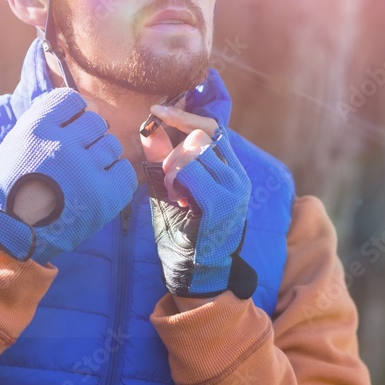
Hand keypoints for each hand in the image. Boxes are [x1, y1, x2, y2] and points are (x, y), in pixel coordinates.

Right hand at [0, 88, 136, 264]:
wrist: (13, 234)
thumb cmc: (15, 186)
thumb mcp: (16, 144)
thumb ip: (44, 120)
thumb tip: (81, 103)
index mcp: (36, 129)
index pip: (71, 99)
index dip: (74, 113)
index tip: (69, 129)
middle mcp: (62, 146)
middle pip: (96, 122)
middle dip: (88, 138)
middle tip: (73, 161)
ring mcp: (86, 170)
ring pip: (112, 145)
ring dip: (101, 159)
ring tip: (82, 177)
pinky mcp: (105, 195)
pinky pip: (125, 171)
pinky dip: (115, 178)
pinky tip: (97, 189)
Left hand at [141, 104, 255, 298]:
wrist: (196, 274)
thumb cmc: (182, 233)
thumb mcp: (169, 190)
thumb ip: (161, 158)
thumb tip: (147, 128)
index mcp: (230, 170)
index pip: (211, 127)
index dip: (184, 116)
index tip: (156, 110)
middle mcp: (238, 176)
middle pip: (200, 137)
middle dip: (175, 154)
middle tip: (172, 185)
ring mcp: (234, 189)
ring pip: (194, 152)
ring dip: (175, 170)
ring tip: (177, 197)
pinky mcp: (223, 203)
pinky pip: (191, 172)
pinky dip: (177, 181)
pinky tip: (179, 201)